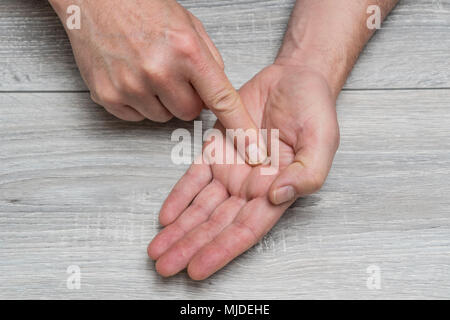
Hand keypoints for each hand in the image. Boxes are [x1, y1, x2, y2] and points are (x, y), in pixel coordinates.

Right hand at [49, 0, 259, 141]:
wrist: (96, 0)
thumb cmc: (142, 7)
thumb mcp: (189, 26)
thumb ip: (209, 60)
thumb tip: (217, 92)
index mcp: (186, 52)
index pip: (222, 100)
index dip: (240, 128)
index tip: (253, 149)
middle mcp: (159, 71)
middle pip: (189, 114)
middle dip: (187, 99)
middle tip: (174, 76)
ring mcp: (131, 86)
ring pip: (163, 118)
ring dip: (162, 101)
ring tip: (149, 71)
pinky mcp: (108, 96)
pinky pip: (137, 117)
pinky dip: (139, 103)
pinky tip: (132, 78)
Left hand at [148, 62, 339, 279]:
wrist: (293, 79)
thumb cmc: (313, 109)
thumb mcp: (322, 141)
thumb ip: (308, 173)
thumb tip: (278, 196)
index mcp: (276, 190)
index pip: (246, 230)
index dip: (221, 250)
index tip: (197, 268)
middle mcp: (250, 187)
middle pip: (216, 225)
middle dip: (190, 247)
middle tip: (164, 267)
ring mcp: (230, 170)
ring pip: (200, 208)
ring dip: (178, 230)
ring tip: (156, 250)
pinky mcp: (215, 151)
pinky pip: (192, 179)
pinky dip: (178, 197)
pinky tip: (165, 216)